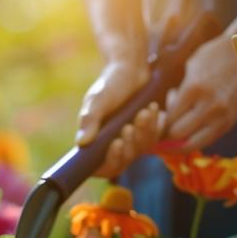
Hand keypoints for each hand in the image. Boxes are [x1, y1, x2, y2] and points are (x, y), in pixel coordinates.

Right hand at [75, 59, 161, 178]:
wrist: (129, 69)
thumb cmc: (109, 84)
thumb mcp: (97, 100)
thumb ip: (90, 120)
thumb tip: (81, 143)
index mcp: (96, 142)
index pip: (102, 168)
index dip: (110, 161)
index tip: (116, 143)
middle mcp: (112, 145)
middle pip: (125, 160)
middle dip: (130, 143)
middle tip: (130, 125)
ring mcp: (131, 140)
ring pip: (141, 149)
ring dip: (144, 132)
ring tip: (143, 111)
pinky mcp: (146, 133)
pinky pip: (154, 137)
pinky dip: (155, 125)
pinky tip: (153, 109)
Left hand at [162, 34, 236, 150]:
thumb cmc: (213, 57)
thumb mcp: (191, 68)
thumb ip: (179, 94)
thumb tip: (165, 118)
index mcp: (194, 89)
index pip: (169, 119)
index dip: (160, 121)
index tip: (159, 116)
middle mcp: (209, 106)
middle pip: (178, 135)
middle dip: (168, 133)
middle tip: (166, 125)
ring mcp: (222, 116)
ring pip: (193, 144)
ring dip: (181, 142)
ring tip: (176, 131)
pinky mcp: (230, 122)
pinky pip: (207, 140)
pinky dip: (196, 138)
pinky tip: (192, 125)